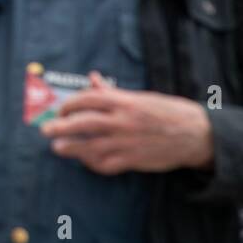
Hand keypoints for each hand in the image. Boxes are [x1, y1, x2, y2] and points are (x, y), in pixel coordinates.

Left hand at [41, 72, 214, 174]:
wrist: (197, 135)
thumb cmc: (166, 111)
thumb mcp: (140, 97)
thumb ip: (113, 92)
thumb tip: (93, 78)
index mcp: (124, 101)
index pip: (87, 99)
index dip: (69, 104)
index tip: (61, 110)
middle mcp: (123, 121)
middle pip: (83, 123)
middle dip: (60, 126)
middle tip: (45, 130)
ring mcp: (127, 142)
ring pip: (90, 146)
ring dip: (70, 148)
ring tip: (57, 148)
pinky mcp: (134, 160)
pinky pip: (106, 164)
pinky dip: (93, 163)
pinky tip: (85, 161)